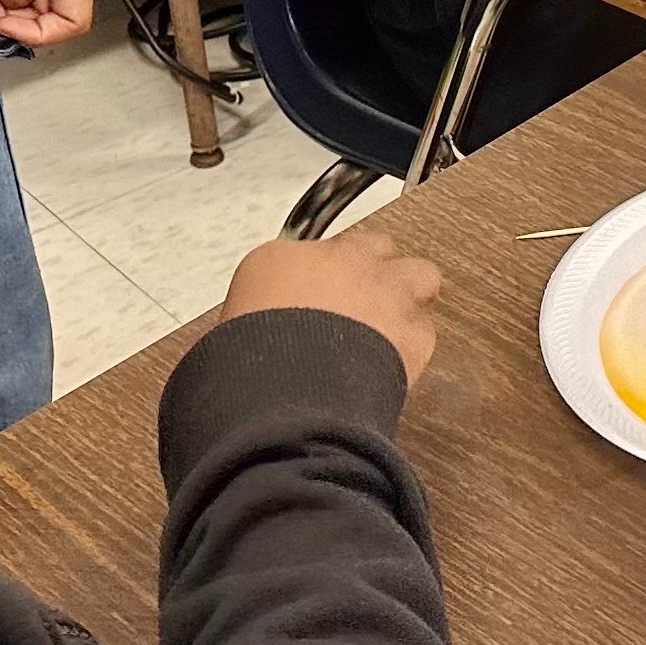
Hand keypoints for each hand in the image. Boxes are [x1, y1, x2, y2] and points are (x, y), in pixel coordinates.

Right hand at [218, 228, 442, 389]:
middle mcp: (337, 262)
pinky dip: (412, 346)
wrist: (287, 397)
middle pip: (370, 247)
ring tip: (389, 325)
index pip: (309, 253)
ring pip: (416, 273)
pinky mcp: (413, 326)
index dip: (315, 280)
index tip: (312, 300)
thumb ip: (249, 327)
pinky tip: (395, 363)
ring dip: (405, 296)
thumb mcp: (221, 343)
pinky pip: (424, 328)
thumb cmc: (245, 372)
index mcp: (278, 260)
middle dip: (367, 273)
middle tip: (357, 306)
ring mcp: (382, 289)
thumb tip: (248, 353)